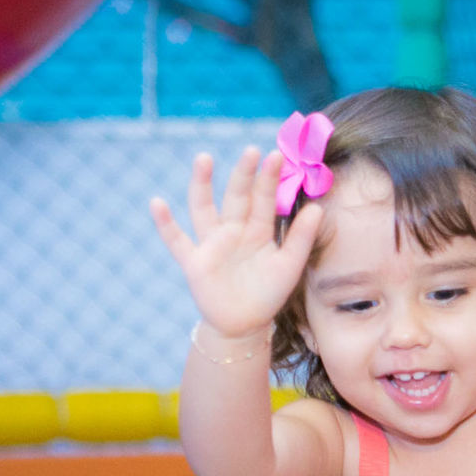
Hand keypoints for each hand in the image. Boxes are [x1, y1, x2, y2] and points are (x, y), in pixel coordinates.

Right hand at [151, 147, 322, 339]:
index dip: (269, 178)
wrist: (245, 325)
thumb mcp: (289, 266)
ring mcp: (211, 243)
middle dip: (243, 174)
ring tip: (203, 159)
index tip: (277, 155)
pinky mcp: (194, 262)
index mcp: (257, 228)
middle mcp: (233, 229)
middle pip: (236, 196)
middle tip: (251, 151)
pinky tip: (156, 203)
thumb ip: (302, 238)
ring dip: (201, 184)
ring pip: (203, 208)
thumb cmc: (268, 293)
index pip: (264, 198)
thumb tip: (318, 207)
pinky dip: (165, 223)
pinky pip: (177, 240)